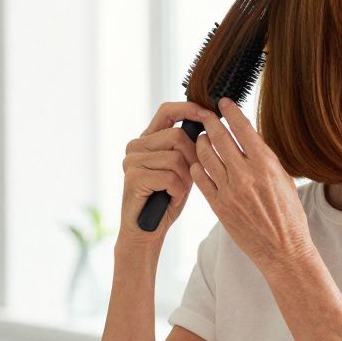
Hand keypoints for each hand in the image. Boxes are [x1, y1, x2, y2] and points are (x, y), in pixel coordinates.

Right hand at [118, 102, 209, 241]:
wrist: (146, 231)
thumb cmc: (166, 200)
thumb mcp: (182, 169)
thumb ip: (188, 148)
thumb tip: (209, 124)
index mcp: (148, 140)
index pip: (167, 111)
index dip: (188, 109)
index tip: (207, 114)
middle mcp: (136, 146)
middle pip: (177, 136)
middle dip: (192, 158)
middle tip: (189, 179)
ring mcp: (132, 161)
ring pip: (175, 158)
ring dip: (184, 178)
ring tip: (176, 191)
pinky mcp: (133, 177)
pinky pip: (169, 177)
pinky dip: (177, 191)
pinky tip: (170, 198)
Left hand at [191, 98, 313, 267]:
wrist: (283, 250)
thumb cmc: (289, 215)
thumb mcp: (284, 180)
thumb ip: (265, 158)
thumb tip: (249, 136)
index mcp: (266, 166)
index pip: (243, 129)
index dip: (230, 112)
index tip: (223, 102)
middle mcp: (246, 176)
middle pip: (219, 138)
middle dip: (210, 122)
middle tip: (205, 115)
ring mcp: (229, 191)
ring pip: (205, 156)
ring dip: (201, 143)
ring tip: (202, 139)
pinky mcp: (218, 206)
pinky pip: (200, 179)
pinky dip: (197, 166)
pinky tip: (199, 163)